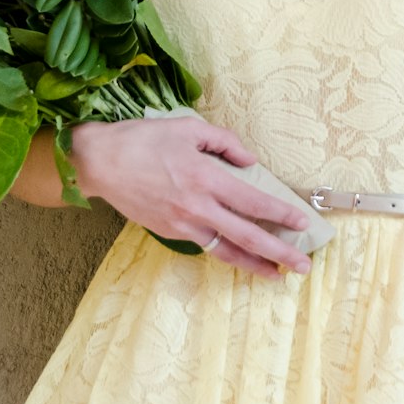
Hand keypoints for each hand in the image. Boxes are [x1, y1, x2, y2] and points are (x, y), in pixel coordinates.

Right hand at [71, 117, 312, 279]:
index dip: (280, 213)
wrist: (100, 163)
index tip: (302, 222)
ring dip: (254, 265)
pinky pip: (205, 245)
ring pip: (225, 250)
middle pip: (245, 235)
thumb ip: (225, 142)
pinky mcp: (169, 232)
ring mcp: (182, 224)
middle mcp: (197, 207)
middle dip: (278, 252)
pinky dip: (225, 253)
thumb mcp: (188, 128)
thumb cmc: (144, 140)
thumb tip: (249, 161)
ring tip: (277, 276)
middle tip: (303, 266)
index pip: (252, 201)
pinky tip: (240, 256)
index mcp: (205, 178)